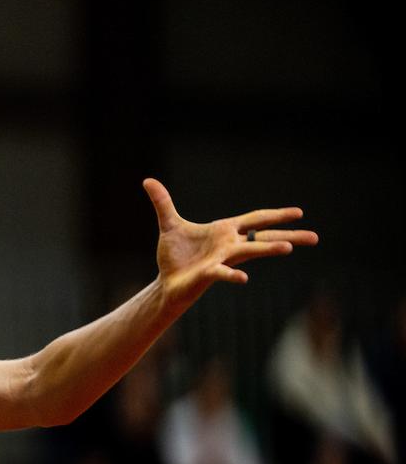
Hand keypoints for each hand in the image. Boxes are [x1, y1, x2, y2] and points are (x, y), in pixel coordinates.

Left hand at [143, 178, 317, 310]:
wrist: (167, 282)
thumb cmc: (174, 256)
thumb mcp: (169, 224)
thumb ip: (163, 203)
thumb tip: (148, 181)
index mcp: (225, 232)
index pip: (255, 220)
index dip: (275, 215)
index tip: (299, 212)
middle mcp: (229, 246)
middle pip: (263, 237)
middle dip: (288, 235)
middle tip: (315, 237)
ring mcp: (222, 260)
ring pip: (249, 252)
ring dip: (268, 249)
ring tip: (288, 247)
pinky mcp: (209, 273)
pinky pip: (223, 273)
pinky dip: (232, 274)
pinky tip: (243, 277)